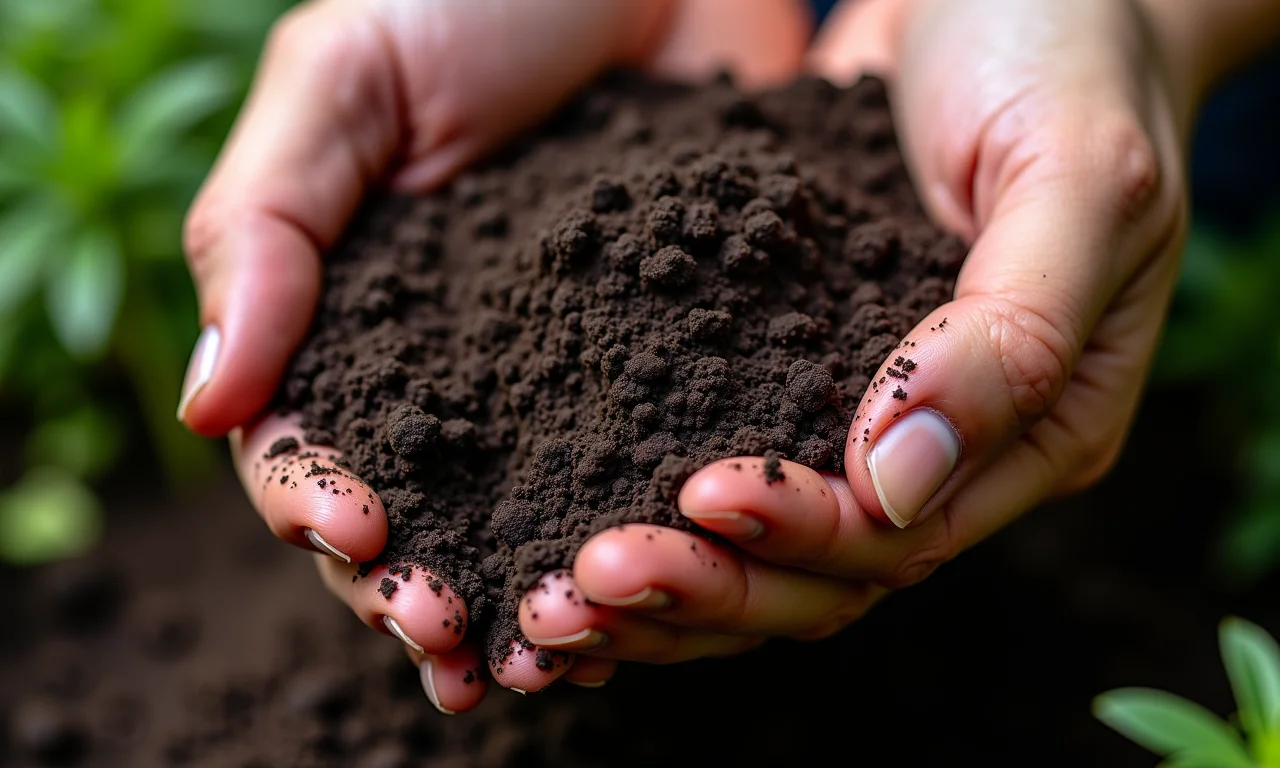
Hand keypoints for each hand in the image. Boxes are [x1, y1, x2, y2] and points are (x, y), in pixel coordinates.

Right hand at [179, 0, 812, 712]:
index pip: (313, 447)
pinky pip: (648, 477)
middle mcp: (458, 372)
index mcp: (358, 318)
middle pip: (420, 518)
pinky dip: (640, 545)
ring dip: (527, 599)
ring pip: (531, 524)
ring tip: (544, 657)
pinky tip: (647, 594)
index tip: (362, 534)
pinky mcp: (677, 369)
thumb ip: (265, 227)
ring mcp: (568, 380)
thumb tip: (211, 406)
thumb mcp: (345, 79)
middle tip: (451, 635)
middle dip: (422, 586)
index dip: (322, 504)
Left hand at [524, 0, 1193, 662]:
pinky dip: (642, 494)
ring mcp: (858, 410)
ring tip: (543, 589)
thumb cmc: (1069, 53)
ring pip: (757, 543)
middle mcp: (950, 449)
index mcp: (1040, 431)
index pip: (909, 538)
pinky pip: (714, 449)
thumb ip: (1014, 335)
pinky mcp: (785, 361)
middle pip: (818, 572)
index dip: (802, 537)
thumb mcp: (1077, 176)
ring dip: (660, 569)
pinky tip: (557, 512)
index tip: (698, 496)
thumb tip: (893, 483)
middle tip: (582, 580)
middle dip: (705, 585)